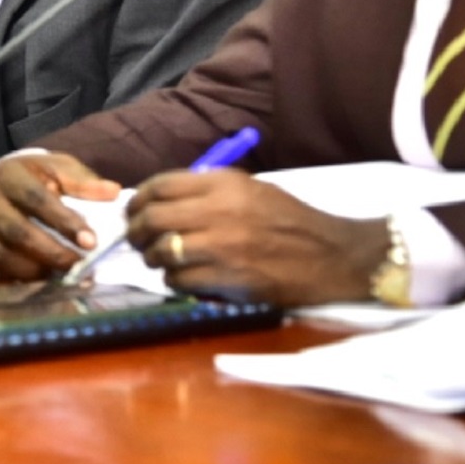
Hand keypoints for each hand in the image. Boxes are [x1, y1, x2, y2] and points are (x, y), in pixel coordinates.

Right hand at [0, 153, 121, 279]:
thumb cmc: (30, 178)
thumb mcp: (54, 168)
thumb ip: (82, 181)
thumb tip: (113, 192)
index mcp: (8, 176)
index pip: (37, 200)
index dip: (64, 222)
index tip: (91, 242)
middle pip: (19, 233)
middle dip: (53, 253)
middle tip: (81, 267)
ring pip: (3, 257)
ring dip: (37, 272)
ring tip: (63, 277)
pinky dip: (15, 283)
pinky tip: (39, 286)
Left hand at [124, 171, 388, 304]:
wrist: (330, 254)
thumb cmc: (290, 218)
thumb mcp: (250, 188)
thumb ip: (209, 189)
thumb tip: (163, 200)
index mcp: (224, 183)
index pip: (161, 185)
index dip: (139, 199)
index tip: (133, 210)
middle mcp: (219, 210)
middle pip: (154, 218)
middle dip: (136, 230)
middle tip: (136, 239)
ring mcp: (223, 246)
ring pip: (162, 251)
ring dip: (153, 258)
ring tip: (158, 260)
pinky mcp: (229, 279)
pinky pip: (181, 281)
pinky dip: (174, 281)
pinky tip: (182, 278)